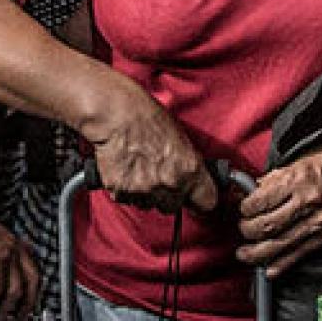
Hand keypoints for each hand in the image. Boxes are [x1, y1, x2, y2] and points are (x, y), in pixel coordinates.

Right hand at [82, 79, 217, 211]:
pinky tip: (125, 169)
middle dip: (168, 195)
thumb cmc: (147, 117)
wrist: (115, 113)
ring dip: (145, 193)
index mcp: (189, 169)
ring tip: (138, 168)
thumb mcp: (181, 138)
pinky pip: (126, 198)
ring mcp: (144, 189)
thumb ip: (189, 164)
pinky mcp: (120, 191)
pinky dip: (125, 189)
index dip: (200, 200)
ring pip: (148, 204)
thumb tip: (193, 179)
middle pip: (173, 207)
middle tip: (158, 175)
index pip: (206, 202)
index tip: (195, 198)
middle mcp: (169, 183)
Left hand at [239, 140, 321, 276]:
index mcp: (298, 180)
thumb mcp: (298, 163)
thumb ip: (273, 180)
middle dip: (248, 230)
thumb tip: (251, 193)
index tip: (242, 209)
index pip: (261, 201)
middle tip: (243, 229)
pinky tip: (268, 270)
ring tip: (244, 254)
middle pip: (267, 225)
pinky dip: (281, 265)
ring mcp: (318, 222)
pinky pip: (299, 254)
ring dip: (257, 253)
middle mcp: (308, 202)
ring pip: (279, 244)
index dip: (245, 209)